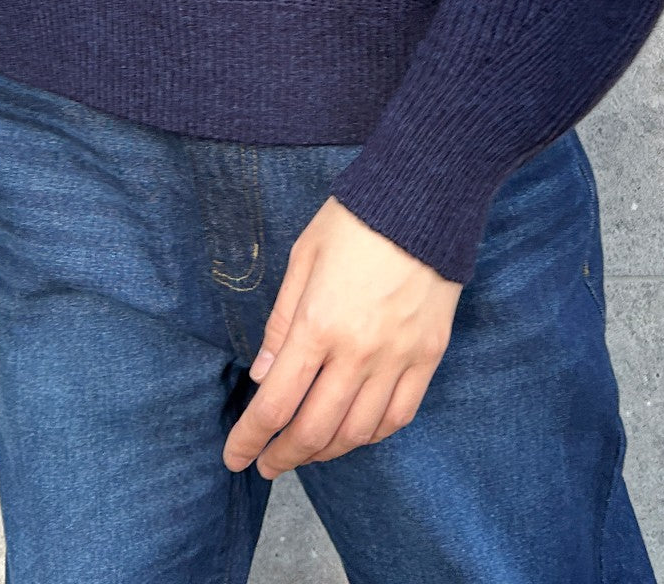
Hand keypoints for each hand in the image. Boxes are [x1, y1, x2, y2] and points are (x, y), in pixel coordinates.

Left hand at [222, 196, 461, 477]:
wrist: (424, 199)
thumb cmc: (356, 220)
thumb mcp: (303, 257)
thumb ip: (282, 322)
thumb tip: (264, 376)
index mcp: (318, 324)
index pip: (276, 404)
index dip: (250, 439)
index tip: (235, 456)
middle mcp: (358, 351)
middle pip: (315, 429)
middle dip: (284, 456)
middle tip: (268, 464)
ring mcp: (397, 357)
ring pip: (358, 432)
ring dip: (326, 452)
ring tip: (306, 451)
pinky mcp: (428, 355)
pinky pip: (399, 415)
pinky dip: (372, 435)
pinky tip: (354, 433)